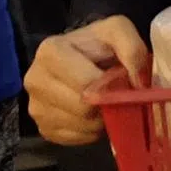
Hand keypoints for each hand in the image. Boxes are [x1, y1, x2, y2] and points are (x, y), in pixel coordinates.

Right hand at [25, 17, 147, 146]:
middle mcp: (34, 80)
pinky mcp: (42, 129)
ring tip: (101, 103)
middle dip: (104, 105)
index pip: (85, 84)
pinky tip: (90, 114)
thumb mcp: (118, 31)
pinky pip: (75, 139)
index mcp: (50, 52)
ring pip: (80, 126)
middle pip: (82, 108)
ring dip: (99, 119)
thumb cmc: (98, 45)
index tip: (118, 81)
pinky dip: (89, 131)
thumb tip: (136, 83)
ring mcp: (35, 107)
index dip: (109, 88)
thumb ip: (132, 48)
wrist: (80, 58)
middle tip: (112, 95)